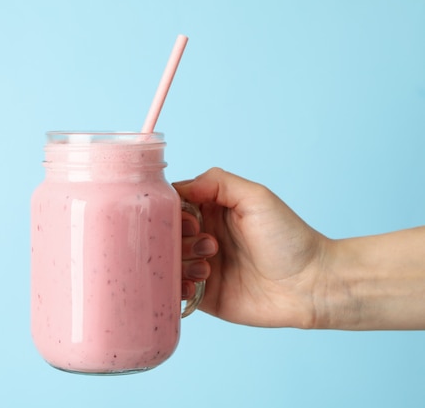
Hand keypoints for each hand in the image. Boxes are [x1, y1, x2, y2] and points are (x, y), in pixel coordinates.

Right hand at [176, 168, 327, 328]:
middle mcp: (203, 236)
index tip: (191, 221)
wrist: (311, 286)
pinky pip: (174, 289)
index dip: (172, 212)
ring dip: (181, 263)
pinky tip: (196, 284)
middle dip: (178, 239)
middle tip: (206, 244)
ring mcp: (201, 266)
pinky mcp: (203, 294)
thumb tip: (181, 187)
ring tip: (208, 267)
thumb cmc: (289, 239)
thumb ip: (217, 183)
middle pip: (166, 234)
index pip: (173, 205)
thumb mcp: (256, 197)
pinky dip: (176, 286)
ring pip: (167, 261)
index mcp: (212, 211)